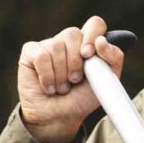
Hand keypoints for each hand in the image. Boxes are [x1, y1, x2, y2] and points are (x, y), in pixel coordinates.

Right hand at [17, 15, 122, 142]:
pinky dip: (47, 76)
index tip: (89, 55)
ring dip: (61, 74)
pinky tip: (48, 87)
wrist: (59, 118)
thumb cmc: (82, 99)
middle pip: (72, 33)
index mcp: (88, 44)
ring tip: (62, 88)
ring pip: (56, 46)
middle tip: (75, 80)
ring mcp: (48, 45)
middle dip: (75, 61)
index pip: (95, 24)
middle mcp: (67, 41)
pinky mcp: (30, 52)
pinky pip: (40, 55)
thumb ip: (113, 59)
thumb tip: (101, 41)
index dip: (92, 35)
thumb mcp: (106, 81)